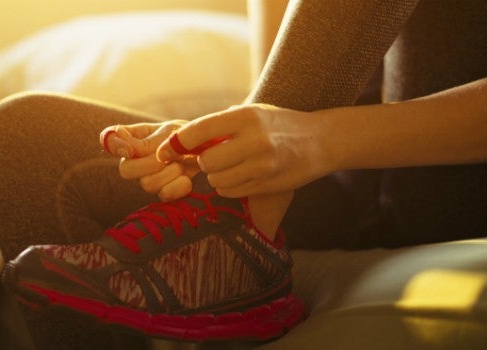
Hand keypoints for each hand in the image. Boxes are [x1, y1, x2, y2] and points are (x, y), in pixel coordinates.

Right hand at [100, 121, 199, 200]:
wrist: (209, 150)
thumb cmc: (186, 135)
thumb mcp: (169, 131)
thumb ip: (147, 143)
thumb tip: (124, 151)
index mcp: (132, 138)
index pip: (108, 138)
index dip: (114, 145)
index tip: (130, 150)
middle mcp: (134, 160)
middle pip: (126, 171)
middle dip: (152, 163)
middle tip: (169, 155)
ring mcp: (147, 178)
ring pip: (148, 184)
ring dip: (171, 172)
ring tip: (181, 163)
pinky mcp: (163, 193)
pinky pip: (164, 195)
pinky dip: (180, 186)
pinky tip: (186, 178)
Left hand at [156, 104, 330, 197]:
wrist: (321, 141)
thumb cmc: (279, 124)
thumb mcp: (252, 113)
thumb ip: (220, 125)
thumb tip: (179, 139)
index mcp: (246, 116)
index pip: (199, 130)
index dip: (177, 143)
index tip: (165, 151)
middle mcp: (254, 140)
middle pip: (207, 161)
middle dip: (204, 162)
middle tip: (212, 158)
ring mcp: (263, 165)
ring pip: (217, 180)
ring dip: (216, 176)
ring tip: (231, 166)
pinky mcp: (268, 183)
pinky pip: (231, 192)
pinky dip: (229, 187)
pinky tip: (242, 176)